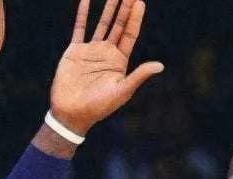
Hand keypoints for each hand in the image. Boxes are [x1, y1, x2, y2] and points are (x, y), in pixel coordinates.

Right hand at [50, 0, 163, 134]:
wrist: (72, 113)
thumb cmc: (98, 107)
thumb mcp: (122, 91)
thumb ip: (138, 76)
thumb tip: (160, 66)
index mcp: (119, 62)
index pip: (130, 35)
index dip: (135, 19)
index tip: (140, 2)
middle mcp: (106, 54)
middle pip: (119, 26)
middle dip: (125, 9)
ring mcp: (91, 51)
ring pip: (102, 24)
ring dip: (109, 9)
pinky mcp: (75, 51)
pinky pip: (80, 28)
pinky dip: (83, 14)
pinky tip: (87, 0)